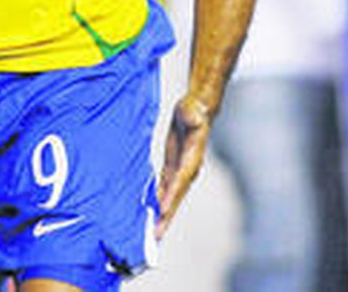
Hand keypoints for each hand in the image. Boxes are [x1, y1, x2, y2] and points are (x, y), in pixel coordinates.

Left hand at [155, 97, 211, 238]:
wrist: (197, 111)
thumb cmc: (195, 111)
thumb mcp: (193, 111)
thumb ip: (191, 117)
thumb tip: (193, 118)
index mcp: (192, 159)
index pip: (180, 180)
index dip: (172, 195)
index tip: (163, 210)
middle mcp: (187, 170)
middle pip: (176, 197)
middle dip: (166, 216)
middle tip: (156, 235)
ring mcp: (180, 172)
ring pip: (171, 198)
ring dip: (162, 215)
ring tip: (154, 234)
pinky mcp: (172, 169)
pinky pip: (165, 190)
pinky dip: (158, 202)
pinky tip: (151, 213)